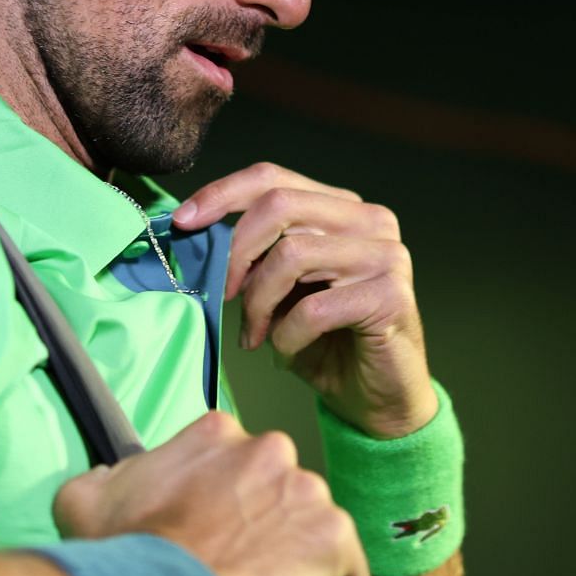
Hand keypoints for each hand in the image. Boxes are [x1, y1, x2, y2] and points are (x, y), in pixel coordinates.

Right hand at [55, 410, 369, 575]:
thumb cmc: (125, 554)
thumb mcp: (87, 499)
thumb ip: (111, 475)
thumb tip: (113, 475)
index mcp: (219, 433)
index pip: (242, 464)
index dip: (233, 508)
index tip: (218, 535)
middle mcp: (270, 448)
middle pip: (283, 492)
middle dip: (268, 528)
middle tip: (239, 565)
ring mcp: (306, 489)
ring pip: (315, 528)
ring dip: (297, 558)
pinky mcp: (333, 534)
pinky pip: (347, 572)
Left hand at [174, 162, 438, 439]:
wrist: (377, 398)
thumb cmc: (325, 341)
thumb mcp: (281, 289)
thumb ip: (255, 254)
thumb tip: (196, 231)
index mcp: (341, 208)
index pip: (273, 178)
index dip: (222, 194)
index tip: (183, 223)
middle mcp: (370, 220)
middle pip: (280, 205)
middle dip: (236, 251)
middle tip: (223, 294)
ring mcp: (387, 255)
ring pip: (292, 254)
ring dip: (259, 302)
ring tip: (256, 334)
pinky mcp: (391, 297)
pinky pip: (313, 309)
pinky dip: (286, 334)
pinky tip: (287, 351)